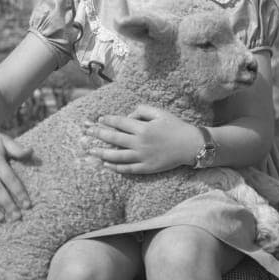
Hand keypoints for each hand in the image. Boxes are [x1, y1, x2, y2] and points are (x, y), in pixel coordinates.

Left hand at [83, 104, 202, 173]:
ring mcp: (142, 157)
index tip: (99, 119)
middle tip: (86, 133)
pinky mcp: (146, 168)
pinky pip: (127, 169)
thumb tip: (128, 116)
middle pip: (113, 138)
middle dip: (98, 134)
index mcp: (143, 128)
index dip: (107, 120)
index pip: (119, 122)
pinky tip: (106, 164)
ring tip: (91, 152)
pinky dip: (115, 167)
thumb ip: (142, 110)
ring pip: (116, 156)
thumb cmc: (176, 127)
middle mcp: (140, 142)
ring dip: (101, 153)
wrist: (191, 145)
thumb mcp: (160, 113)